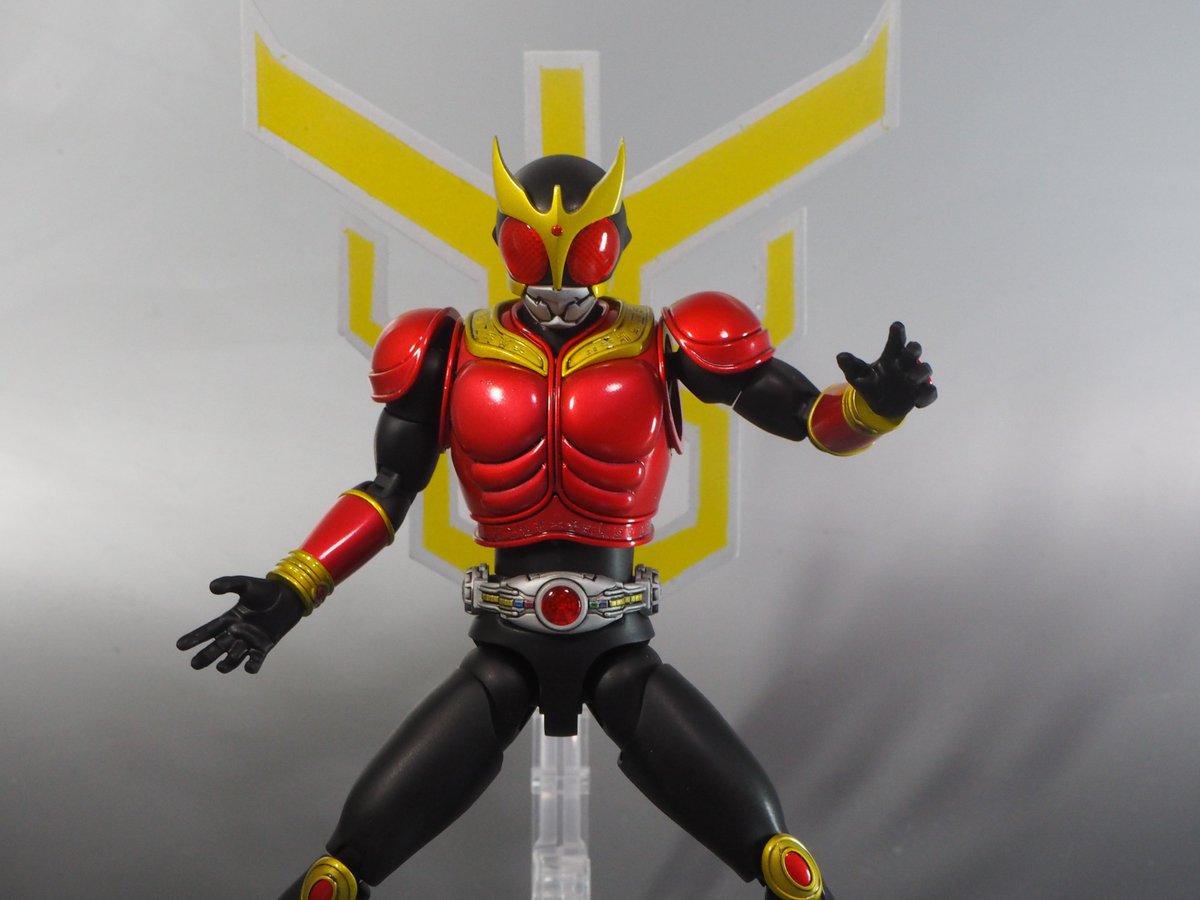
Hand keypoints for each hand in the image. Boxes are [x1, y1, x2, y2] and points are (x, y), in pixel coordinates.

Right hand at [176, 576, 303, 673]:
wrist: (290, 597)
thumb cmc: (266, 590)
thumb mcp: (246, 585)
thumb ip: (229, 584)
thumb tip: (211, 587)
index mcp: (229, 619)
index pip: (208, 630)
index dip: (194, 638)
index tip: (179, 646)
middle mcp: (237, 632)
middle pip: (217, 647)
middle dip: (206, 656)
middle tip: (194, 664)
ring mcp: (250, 641)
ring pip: (234, 657)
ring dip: (228, 662)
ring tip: (222, 666)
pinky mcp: (264, 647)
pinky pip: (255, 660)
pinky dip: (252, 665)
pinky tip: (249, 668)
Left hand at [836, 321, 935, 419]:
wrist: (879, 405)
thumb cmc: (870, 382)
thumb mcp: (856, 375)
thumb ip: (850, 365)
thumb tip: (840, 357)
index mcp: (891, 355)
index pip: (896, 340)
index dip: (898, 332)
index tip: (896, 327)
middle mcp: (905, 363)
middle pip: (914, 350)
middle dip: (913, 350)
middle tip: (907, 354)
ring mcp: (916, 378)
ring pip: (925, 369)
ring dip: (920, 372)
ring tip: (910, 379)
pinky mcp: (921, 393)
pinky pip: (930, 392)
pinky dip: (927, 396)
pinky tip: (917, 402)